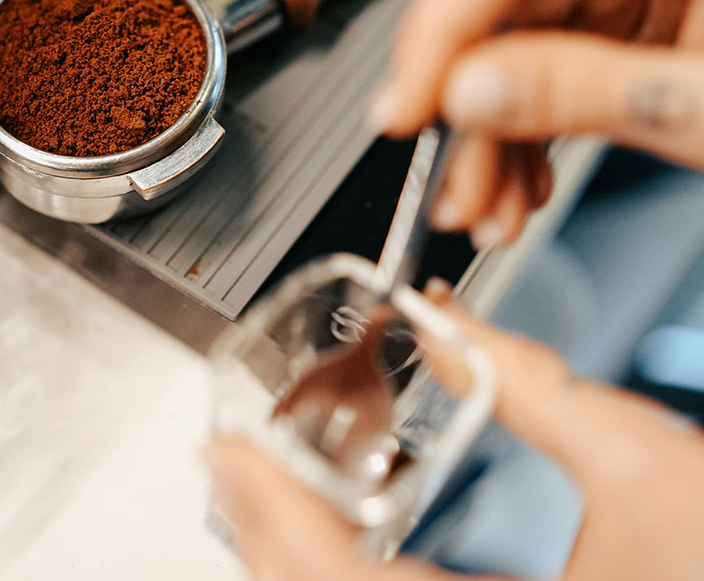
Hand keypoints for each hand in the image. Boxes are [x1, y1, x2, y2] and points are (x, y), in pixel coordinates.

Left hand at [206, 283, 703, 580]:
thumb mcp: (641, 456)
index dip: (270, 517)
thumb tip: (445, 314)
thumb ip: (527, 384)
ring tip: (264, 495)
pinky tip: (335, 545)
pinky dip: (338, 580)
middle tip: (230, 465)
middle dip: (263, 539)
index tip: (226, 451)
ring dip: (292, 563)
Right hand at [367, 0, 703, 247]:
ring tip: (493, 206)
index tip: (401, 113)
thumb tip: (465, 91)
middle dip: (462, 105)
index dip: (437, 33)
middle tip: (453, 187)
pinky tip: (520, 178)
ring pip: (501, 33)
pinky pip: (530, 48)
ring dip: (488, 131)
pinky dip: (518, 122)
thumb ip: (585, 92)